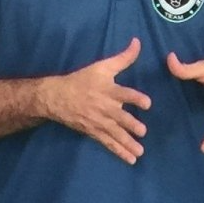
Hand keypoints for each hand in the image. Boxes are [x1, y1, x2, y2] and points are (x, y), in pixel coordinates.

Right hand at [41, 38, 150, 164]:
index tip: (147, 103)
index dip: (135, 98)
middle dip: (130, 125)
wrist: (56, 97)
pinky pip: (108, 143)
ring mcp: (99, 122)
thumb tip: (138, 42)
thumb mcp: (102, 66)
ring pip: (115, 134)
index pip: (123, 94)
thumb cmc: (83, 80)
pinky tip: (131, 160)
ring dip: (127, 143)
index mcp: (108, 90)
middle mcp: (104, 107)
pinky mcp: (94, 132)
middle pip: (119, 117)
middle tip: (142, 131)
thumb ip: (123, 57)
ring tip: (140, 151)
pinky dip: (119, 152)